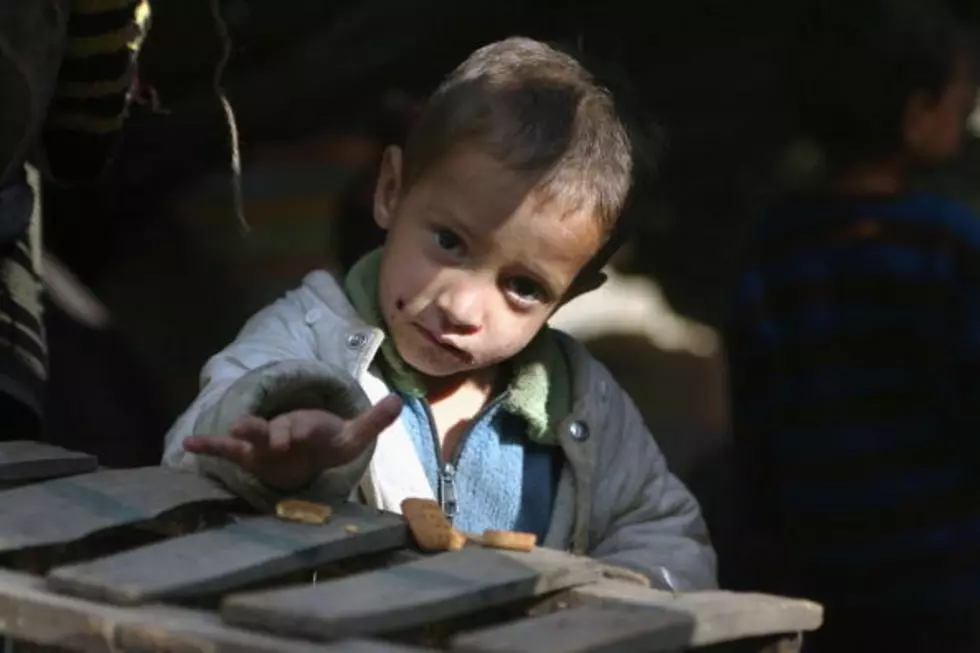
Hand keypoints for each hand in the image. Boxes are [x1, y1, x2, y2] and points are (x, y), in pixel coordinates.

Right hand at [183, 394, 402, 490]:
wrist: (307, 446)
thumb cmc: (328, 441)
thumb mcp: (354, 435)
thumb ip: (373, 421)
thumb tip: (400, 401)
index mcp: (309, 427)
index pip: (306, 427)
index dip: (304, 429)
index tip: (301, 432)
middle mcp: (284, 432)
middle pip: (276, 431)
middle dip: (275, 434)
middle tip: (274, 439)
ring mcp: (264, 443)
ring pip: (250, 437)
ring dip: (242, 433)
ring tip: (231, 428)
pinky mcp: (249, 455)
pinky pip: (226, 450)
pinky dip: (208, 446)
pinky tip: (189, 444)